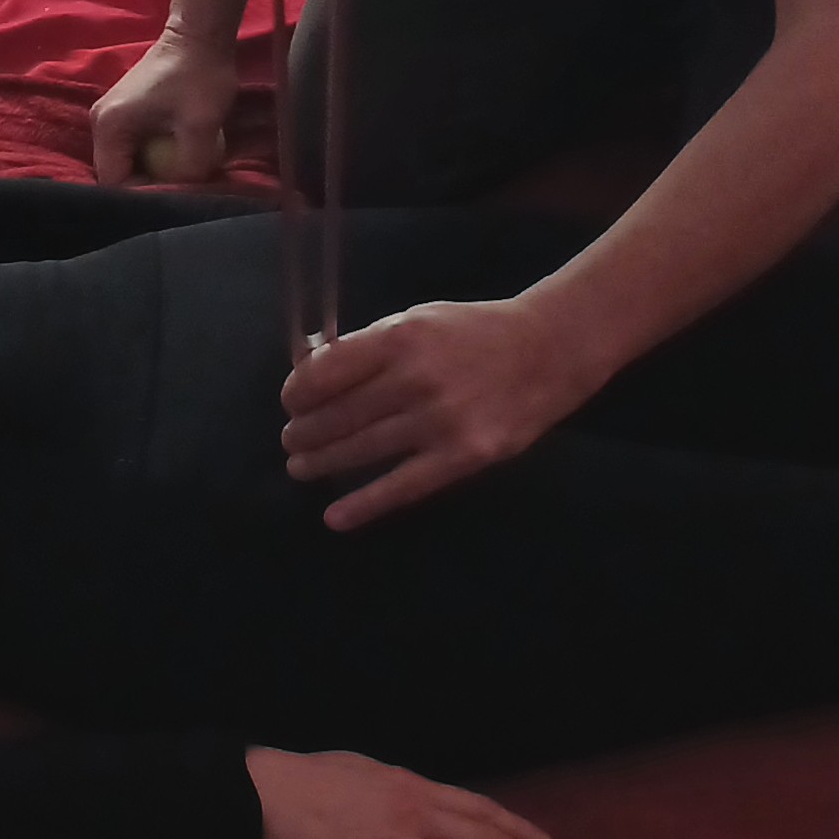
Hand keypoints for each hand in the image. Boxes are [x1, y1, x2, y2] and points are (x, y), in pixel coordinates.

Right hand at [90, 26, 237, 184]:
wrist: (199, 35)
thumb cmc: (198, 75)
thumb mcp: (201, 125)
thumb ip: (191, 166)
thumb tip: (186, 193)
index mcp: (109, 126)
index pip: (114, 182)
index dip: (144, 196)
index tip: (176, 195)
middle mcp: (101, 123)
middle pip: (118, 174)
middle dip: (149, 185)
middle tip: (182, 188)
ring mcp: (112, 117)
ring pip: (128, 162)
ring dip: (154, 171)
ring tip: (183, 174)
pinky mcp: (127, 113)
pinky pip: (135, 148)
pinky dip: (156, 156)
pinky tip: (180, 155)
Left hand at [281, 295, 606, 529]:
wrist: (548, 351)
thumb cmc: (474, 333)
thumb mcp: (420, 320)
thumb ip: (371, 346)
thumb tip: (314, 373)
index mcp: (401, 337)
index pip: (327, 372)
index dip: (298, 393)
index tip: (290, 403)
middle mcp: (416, 378)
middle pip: (339, 414)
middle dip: (305, 432)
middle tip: (290, 441)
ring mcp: (440, 421)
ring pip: (362, 450)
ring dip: (321, 462)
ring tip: (300, 467)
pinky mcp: (463, 456)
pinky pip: (402, 486)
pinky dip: (364, 504)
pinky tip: (335, 517)